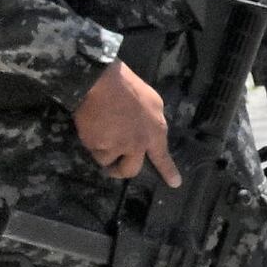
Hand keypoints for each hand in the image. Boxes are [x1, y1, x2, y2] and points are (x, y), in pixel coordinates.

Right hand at [72, 61, 178, 184]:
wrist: (101, 82)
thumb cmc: (127, 86)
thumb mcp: (151, 101)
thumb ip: (151, 121)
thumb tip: (148, 132)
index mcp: (155, 131)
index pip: (162, 156)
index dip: (168, 171)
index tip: (174, 184)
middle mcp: (138, 144)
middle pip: (130, 170)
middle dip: (120, 171)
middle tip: (114, 167)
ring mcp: (117, 147)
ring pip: (107, 160)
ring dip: (102, 149)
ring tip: (99, 129)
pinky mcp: (98, 146)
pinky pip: (93, 149)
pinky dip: (91, 141)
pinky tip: (91, 125)